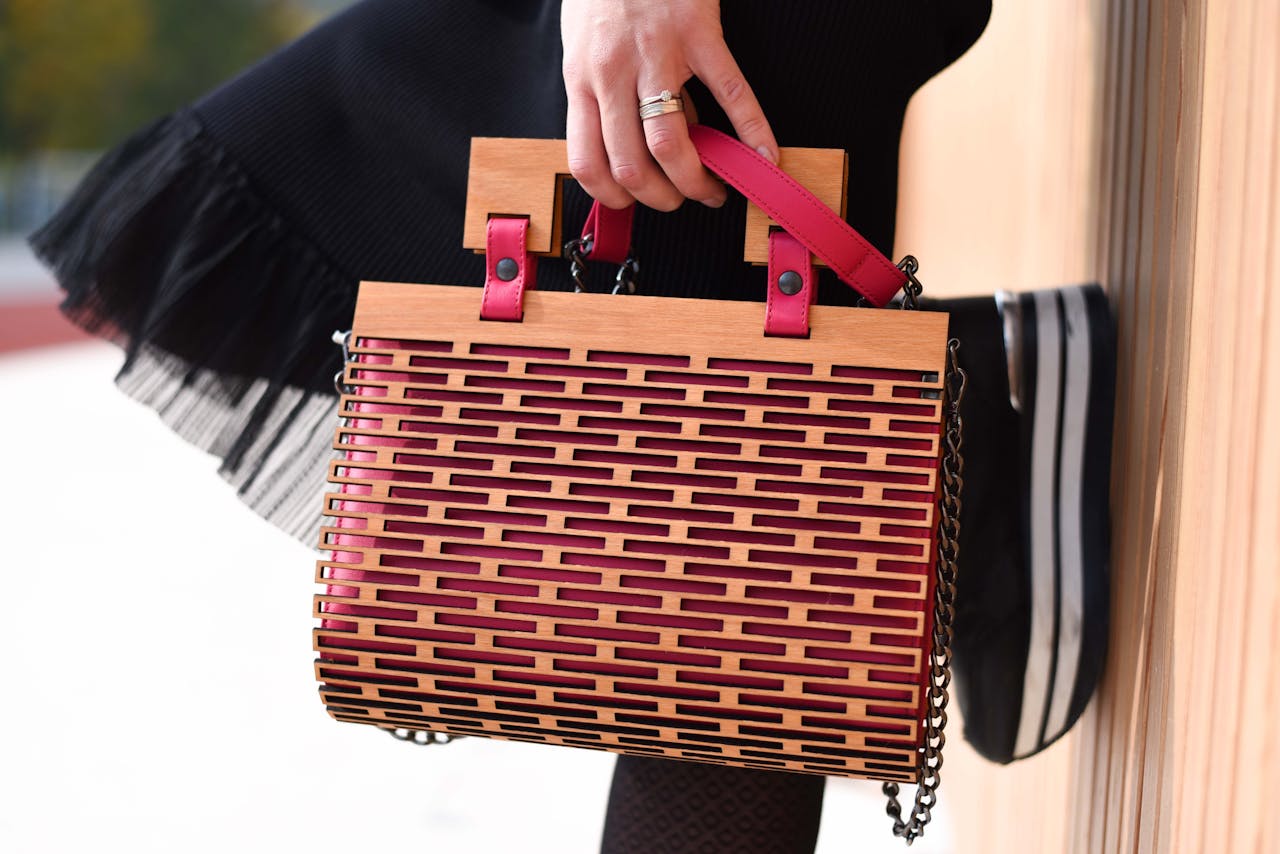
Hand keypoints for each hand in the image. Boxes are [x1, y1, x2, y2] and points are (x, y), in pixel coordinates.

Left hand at [561, 0, 777, 211]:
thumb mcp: (585, 47)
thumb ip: (605, 96)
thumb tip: (640, 146)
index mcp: (580, 79)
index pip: (588, 162)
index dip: (613, 197)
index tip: (635, 203)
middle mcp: (612, 72)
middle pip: (631, 165)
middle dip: (661, 199)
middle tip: (681, 200)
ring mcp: (656, 53)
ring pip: (669, 143)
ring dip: (695, 181)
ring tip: (713, 187)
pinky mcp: (699, 32)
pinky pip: (729, 92)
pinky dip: (753, 132)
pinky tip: (765, 156)